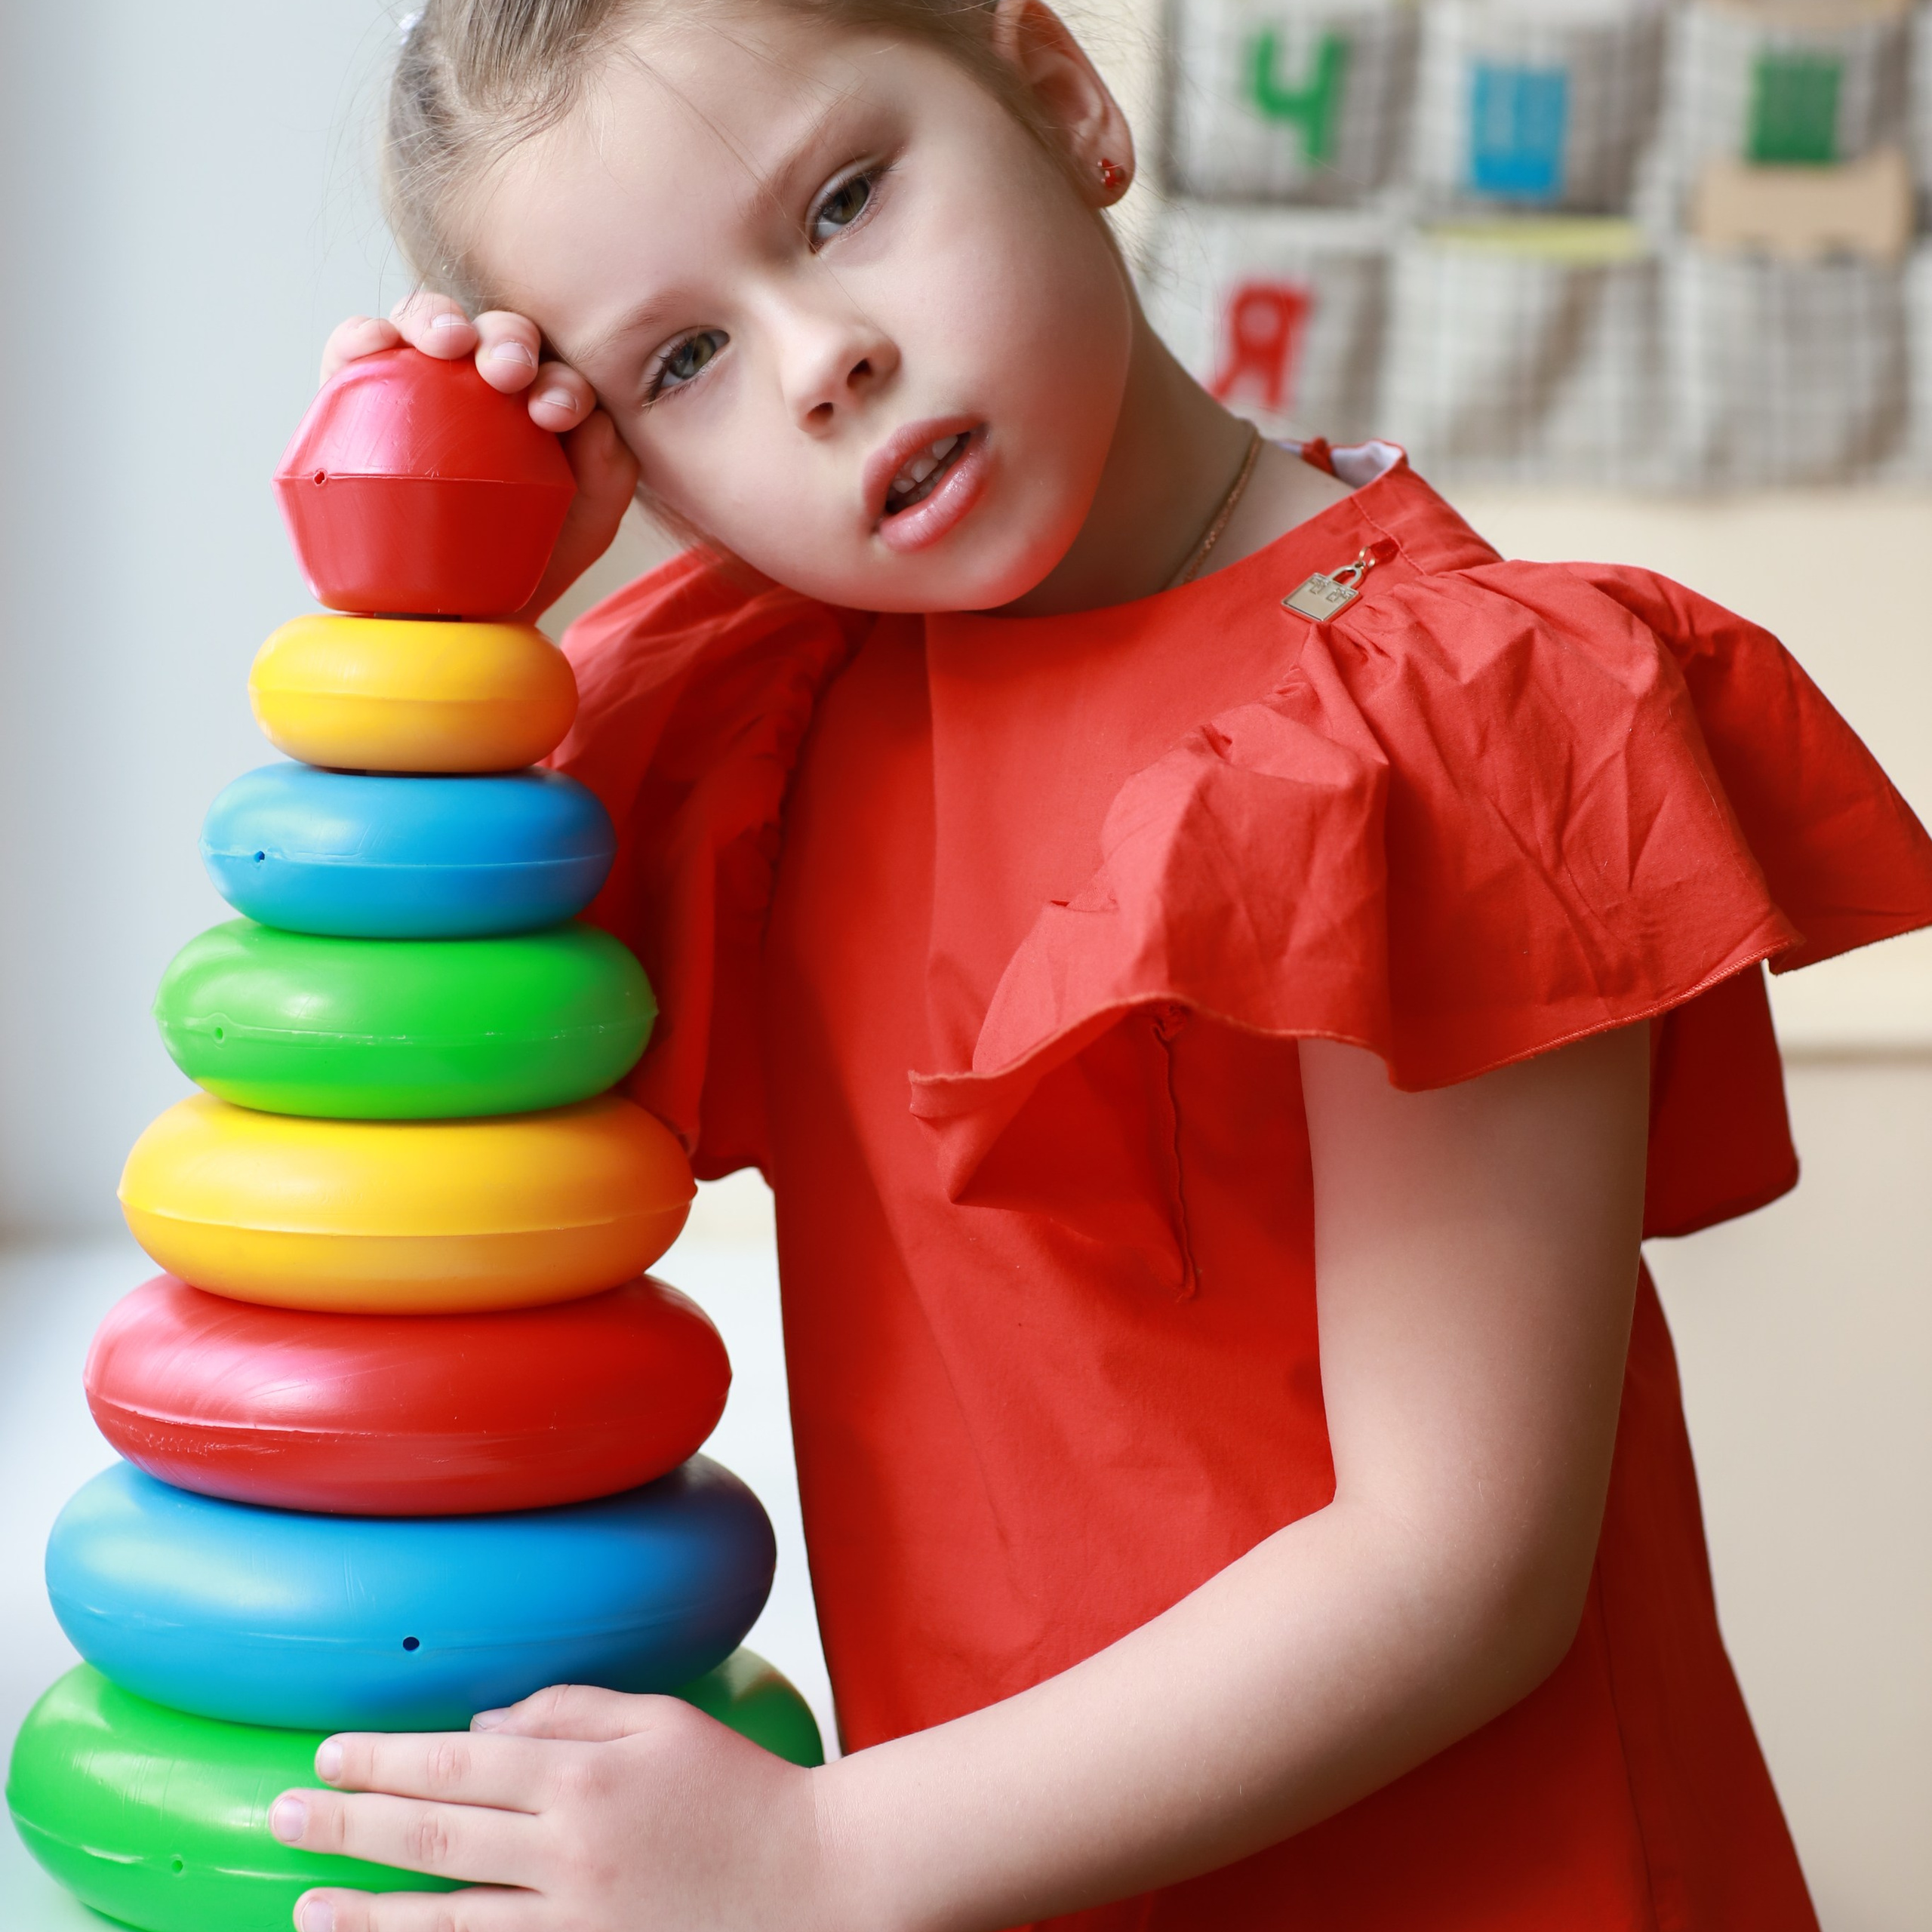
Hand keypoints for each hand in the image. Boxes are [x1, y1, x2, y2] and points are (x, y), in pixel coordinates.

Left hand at [272, 1684, 835, 1931]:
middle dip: (350, 1823)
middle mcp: (570, 1850)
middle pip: (435, 1836)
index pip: (459, 1762)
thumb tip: (479, 1728)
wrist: (815, 1881)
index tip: (328, 1754)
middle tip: (283, 1813)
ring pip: (445, 1919)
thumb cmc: (740, 1791)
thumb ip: (571, 1710)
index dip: (385, 1759)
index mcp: (587, 1775)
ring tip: (306, 1904)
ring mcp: (577, 1921)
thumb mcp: (663, 1721)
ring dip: (367, 1912)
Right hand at [321, 295, 641, 623]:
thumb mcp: (585, 522)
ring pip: (427, 321)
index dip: (561, 378)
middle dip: (507, 340)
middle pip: (496, 332)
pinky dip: (363, 335)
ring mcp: (419, 380)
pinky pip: (356, 350)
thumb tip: (595, 421)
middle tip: (509, 371)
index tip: (558, 414)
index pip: (555, 366)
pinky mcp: (359, 395)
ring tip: (448, 344)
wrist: (453, 613)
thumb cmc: (523, 557)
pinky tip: (377, 345)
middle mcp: (480, 377)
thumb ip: (609, 471)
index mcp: (538, 396)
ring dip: (439, 320)